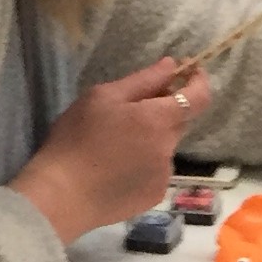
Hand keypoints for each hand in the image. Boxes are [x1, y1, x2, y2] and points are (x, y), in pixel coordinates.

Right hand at [14, 60, 210, 242]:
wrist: (62, 196)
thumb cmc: (76, 139)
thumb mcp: (102, 97)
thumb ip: (143, 80)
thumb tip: (171, 65)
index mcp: (158, 120)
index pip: (198, 98)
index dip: (199, 82)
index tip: (191, 72)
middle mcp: (169, 148)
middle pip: (177, 122)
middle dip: (162, 111)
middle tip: (129, 111)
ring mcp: (164, 175)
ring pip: (165, 147)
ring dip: (151, 139)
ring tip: (115, 146)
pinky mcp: (155, 196)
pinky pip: (156, 171)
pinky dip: (144, 164)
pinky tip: (117, 169)